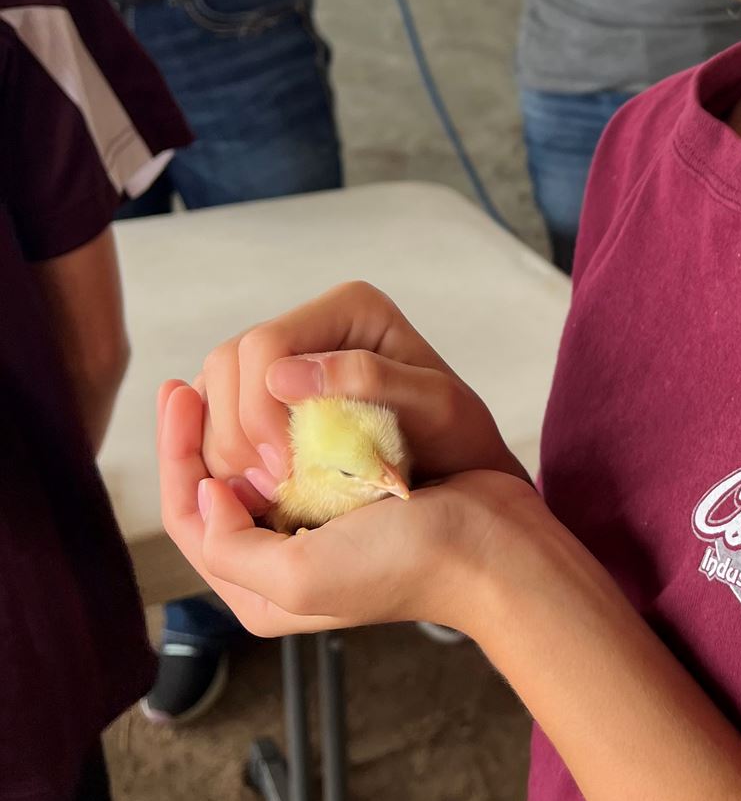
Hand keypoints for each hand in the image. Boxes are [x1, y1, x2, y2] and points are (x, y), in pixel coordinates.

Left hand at [159, 381, 529, 635]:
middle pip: (209, 484)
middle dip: (206, 432)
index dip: (173, 449)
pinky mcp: (345, 497)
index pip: (185, 512)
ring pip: (248, 463)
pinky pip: (292, 450)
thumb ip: (230, 545)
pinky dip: (280, 419)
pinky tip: (285, 393)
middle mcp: (275, 560)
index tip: (179, 390)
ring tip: (248, 389)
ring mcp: (312, 526)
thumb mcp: (300, 577)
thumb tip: (206, 490)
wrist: (493, 548)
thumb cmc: (406, 564)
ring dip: (241, 421)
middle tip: (216, 388)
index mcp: (255, 589)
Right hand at [181, 279, 524, 508]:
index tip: (281, 467)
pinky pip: (221, 418)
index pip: (265, 343)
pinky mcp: (271, 397)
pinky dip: (228, 454)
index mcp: (350, 308)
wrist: (464, 472)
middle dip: (236, 430)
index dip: (257, 406)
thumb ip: (369, 379)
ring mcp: (287, 360)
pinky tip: (257, 488)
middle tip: (267, 486)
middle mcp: (312, 324)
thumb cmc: (460, 440)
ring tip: (264, 491)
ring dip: (226, 446)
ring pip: (215, 391)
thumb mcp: (436, 407)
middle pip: (228, 363)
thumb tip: (283, 375)